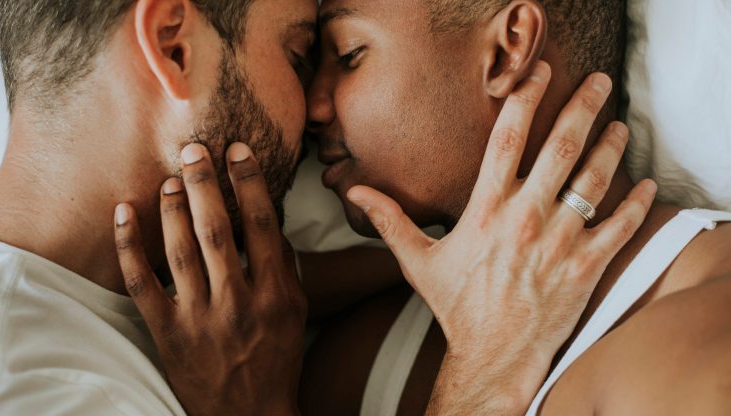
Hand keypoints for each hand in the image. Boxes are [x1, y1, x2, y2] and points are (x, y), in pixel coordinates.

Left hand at [114, 143, 306, 415]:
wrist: (250, 415)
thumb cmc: (276, 357)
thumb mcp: (294, 311)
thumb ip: (283, 265)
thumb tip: (268, 218)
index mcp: (275, 293)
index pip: (262, 225)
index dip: (248, 182)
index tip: (237, 150)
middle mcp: (238, 302)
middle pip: (217, 230)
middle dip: (203, 184)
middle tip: (193, 149)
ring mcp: (199, 319)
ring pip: (180, 251)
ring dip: (172, 209)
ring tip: (170, 179)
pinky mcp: (167, 334)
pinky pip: (142, 284)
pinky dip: (129, 246)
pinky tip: (124, 212)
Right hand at [346, 61, 656, 413]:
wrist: (493, 355)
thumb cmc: (457, 307)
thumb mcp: (417, 261)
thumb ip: (389, 221)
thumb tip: (353, 194)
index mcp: (485, 211)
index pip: (506, 141)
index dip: (524, 99)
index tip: (537, 74)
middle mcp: (525, 219)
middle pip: (560, 148)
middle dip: (583, 108)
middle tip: (596, 82)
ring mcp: (559, 242)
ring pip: (594, 181)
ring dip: (611, 147)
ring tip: (619, 125)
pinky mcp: (585, 267)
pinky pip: (619, 226)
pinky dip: (637, 202)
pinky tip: (645, 184)